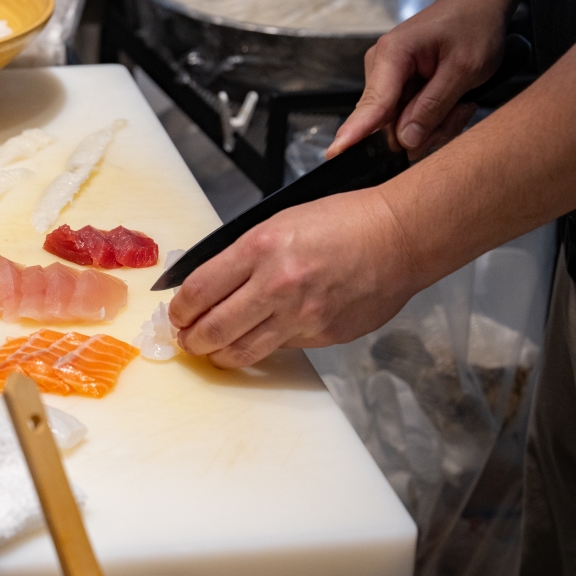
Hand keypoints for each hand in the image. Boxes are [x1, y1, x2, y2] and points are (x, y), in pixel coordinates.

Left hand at [168, 189, 420, 367]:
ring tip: (212, 350)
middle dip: (191, 339)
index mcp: (260, 248)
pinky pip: (280, 349)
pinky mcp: (323, 336)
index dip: (179, 310)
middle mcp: (277, 285)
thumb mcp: (277, 223)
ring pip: (242, 352)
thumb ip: (241, 255)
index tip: (177, 314)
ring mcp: (302, 316)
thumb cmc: (341, 221)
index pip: (199, 291)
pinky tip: (259, 338)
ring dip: (219, 354)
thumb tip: (208, 286)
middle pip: (213, 330)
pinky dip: (263, 347)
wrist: (398, 237)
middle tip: (187, 338)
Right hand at [329, 0, 504, 159]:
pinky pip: (406, 119)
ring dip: (434, 124)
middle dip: (425, 129)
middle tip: (462, 110)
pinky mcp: (394, 89)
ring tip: (461, 102)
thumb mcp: (465, 68)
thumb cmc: (473, 26)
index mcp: (392, 55)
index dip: (355, 131)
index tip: (335, 152)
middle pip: (388, 123)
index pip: (373, 104)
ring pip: (399, 126)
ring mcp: (385, 80)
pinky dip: (432, 119)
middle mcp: (380, 68)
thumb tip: (406, 140)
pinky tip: (452, 102)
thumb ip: (434, 106)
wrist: (476, 6)